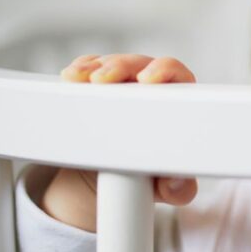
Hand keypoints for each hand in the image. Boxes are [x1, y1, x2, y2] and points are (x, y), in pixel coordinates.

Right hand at [44, 54, 198, 231]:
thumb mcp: (163, 186)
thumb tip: (178, 184)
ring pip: (111, 64)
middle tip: (103, 79)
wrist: (109, 185)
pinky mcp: (93, 87)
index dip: (165, 71)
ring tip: (80, 78)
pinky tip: (72, 75)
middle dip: (121, 66)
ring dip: (95, 67)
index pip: (177, 77)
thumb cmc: (146, 178)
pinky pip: (87, 69)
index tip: (147, 80)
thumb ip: (177, 188)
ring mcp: (120, 85)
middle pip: (140, 64)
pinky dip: (79, 70)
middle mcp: (149, 89)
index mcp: (175, 105)